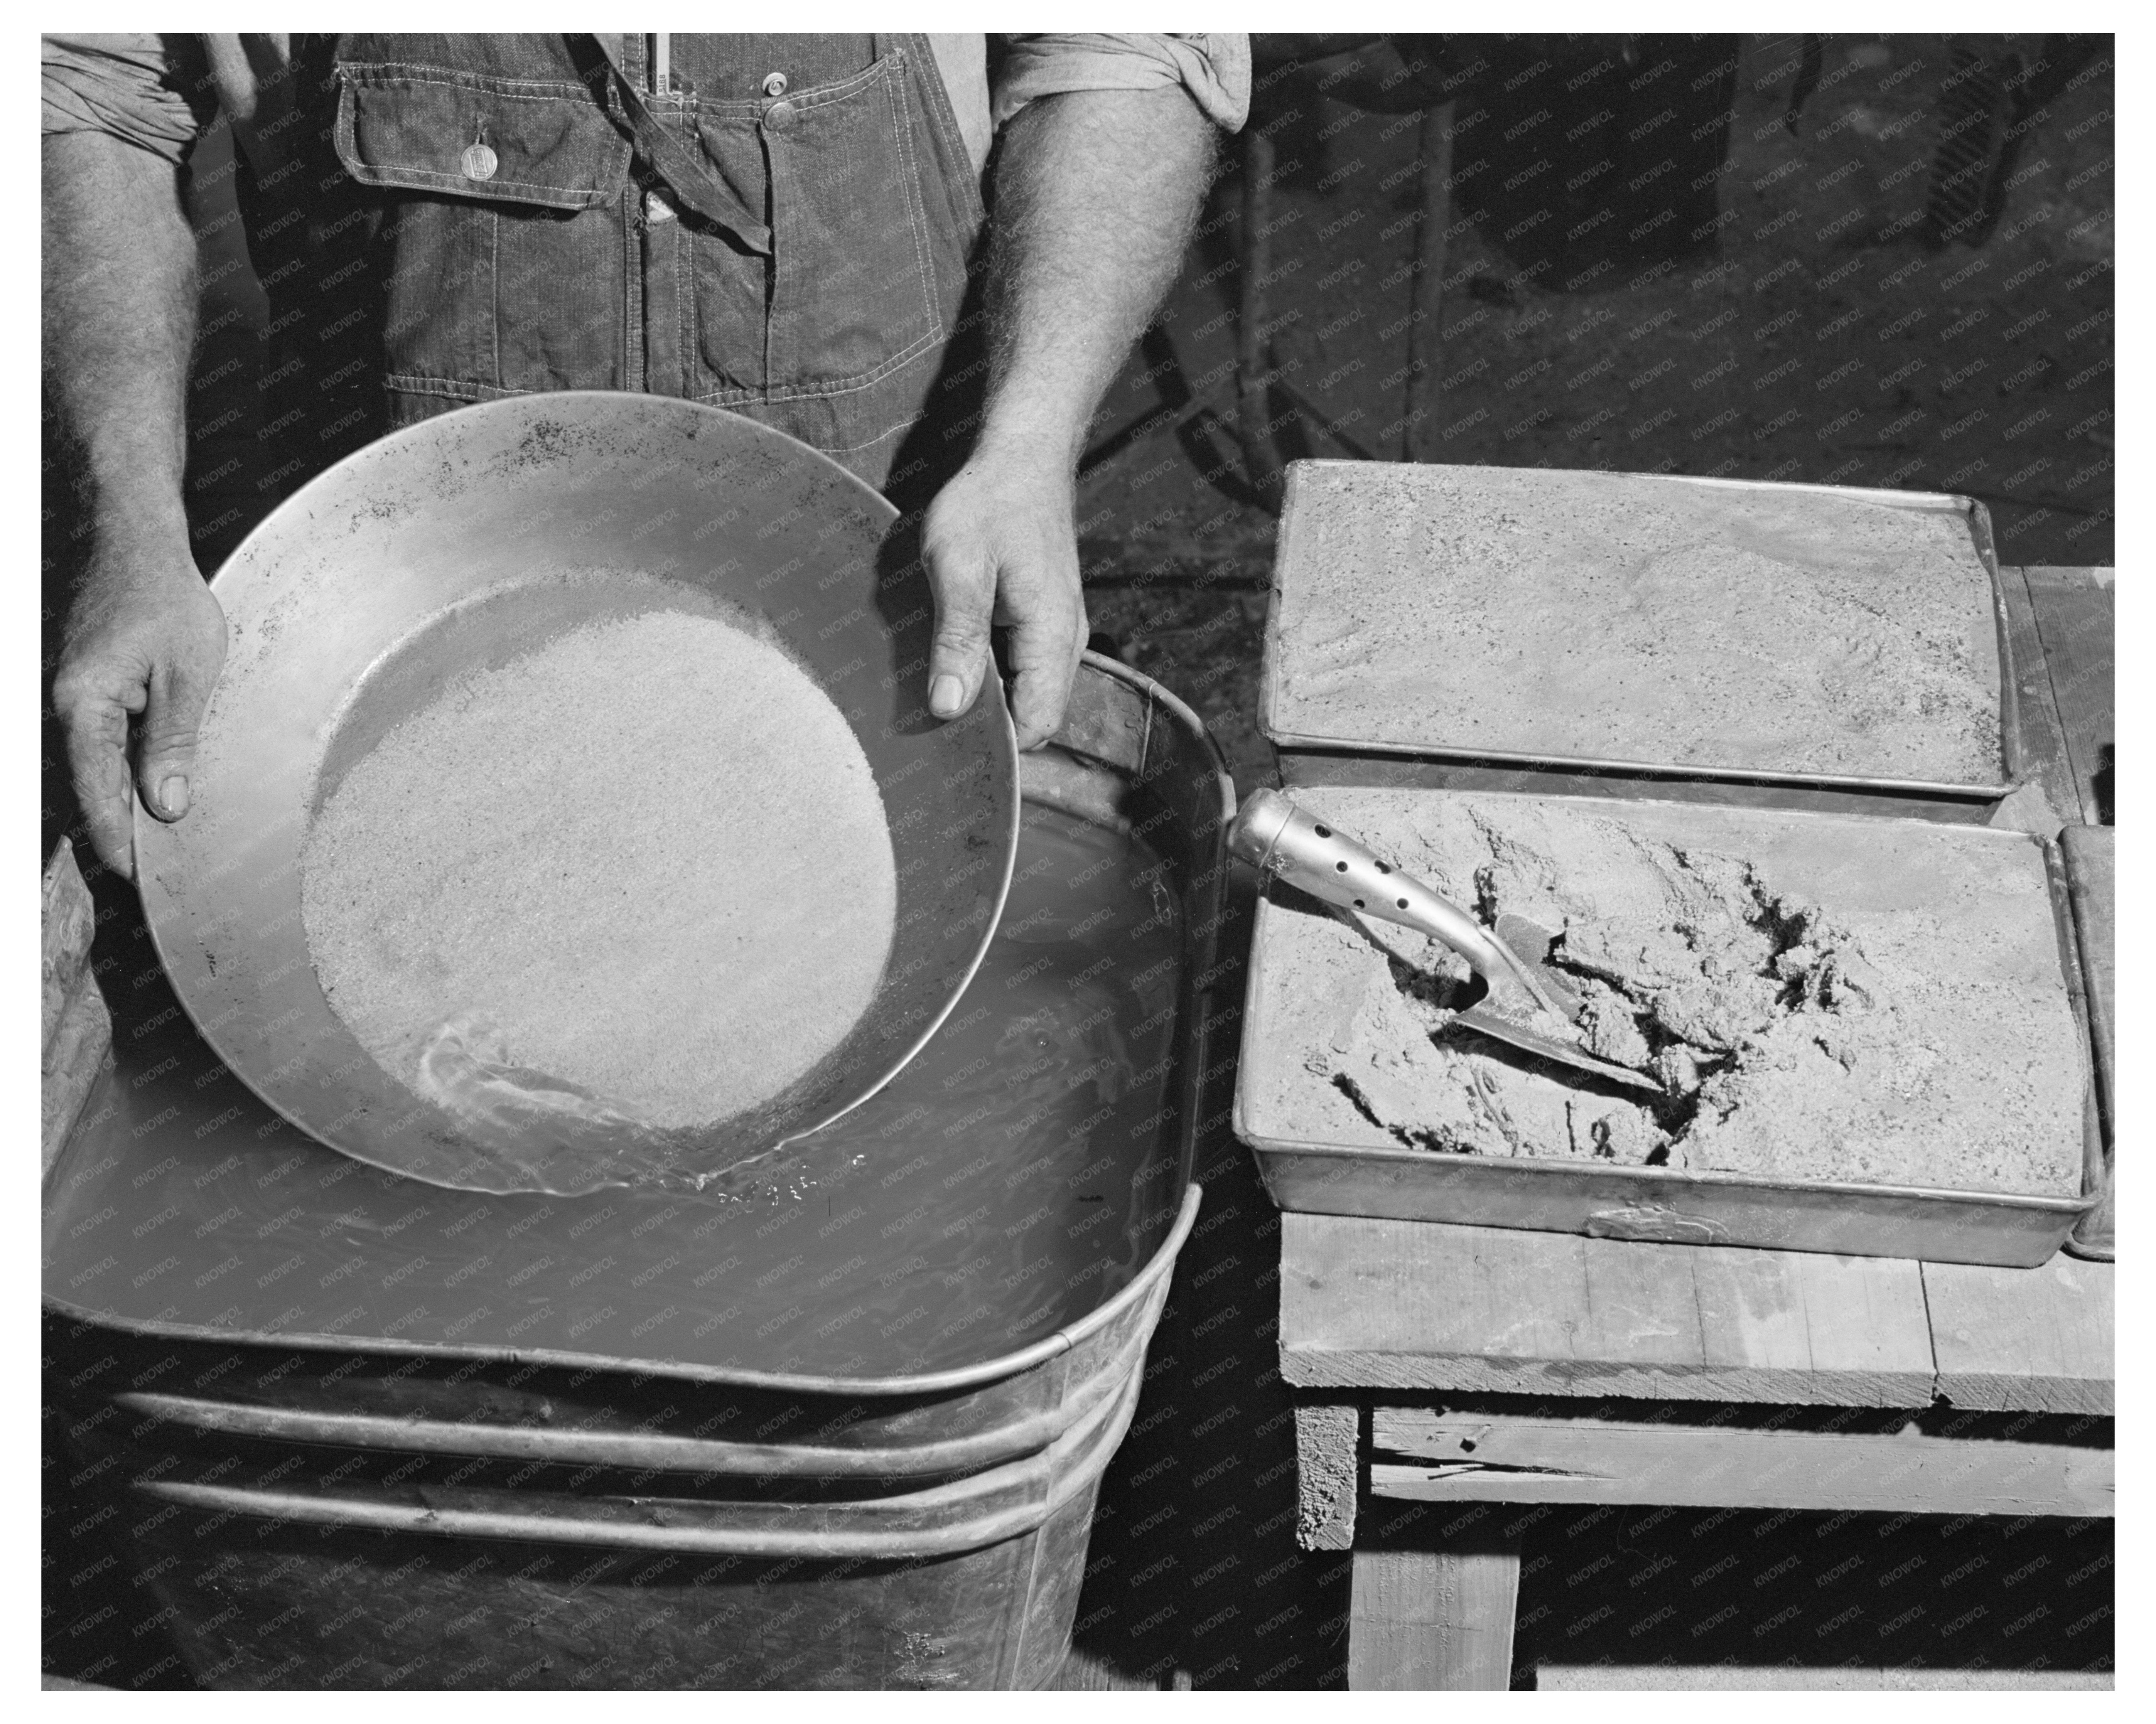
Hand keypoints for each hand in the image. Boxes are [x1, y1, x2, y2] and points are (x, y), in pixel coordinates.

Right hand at [50, 527, 227, 878]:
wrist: (135, 544)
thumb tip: (166, 807)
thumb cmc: (166, 598)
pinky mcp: (88, 689)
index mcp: (82, 703)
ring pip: (95, 768)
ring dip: (123, 805)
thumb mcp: (187, 675)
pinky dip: (123, 773)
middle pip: (90, 785)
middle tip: (153, 878)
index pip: (95, 788)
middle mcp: (65, 703)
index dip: (117, 837)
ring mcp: (73, 696)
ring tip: (157, 849)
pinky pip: (101, 744)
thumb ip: (172, 743)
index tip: (136, 877)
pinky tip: (151, 797)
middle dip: (120, 831)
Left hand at [919, 445, 1085, 751]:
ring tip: (939, 682)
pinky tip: (956, 654)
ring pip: (1028, 693)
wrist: (1022, 459)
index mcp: (1052, 637)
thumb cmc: (989, 504)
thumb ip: (957, 639)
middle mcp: (1066, 643)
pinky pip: (1023, 668)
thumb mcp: (958, 567)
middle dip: (988, 725)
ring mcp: (1060, 633)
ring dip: (988, 697)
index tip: (946, 739)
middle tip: (931, 714)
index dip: (996, 743)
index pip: (1036, 724)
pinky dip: (992, 672)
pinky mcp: (1046, 621)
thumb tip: (949, 708)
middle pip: (1034, 716)